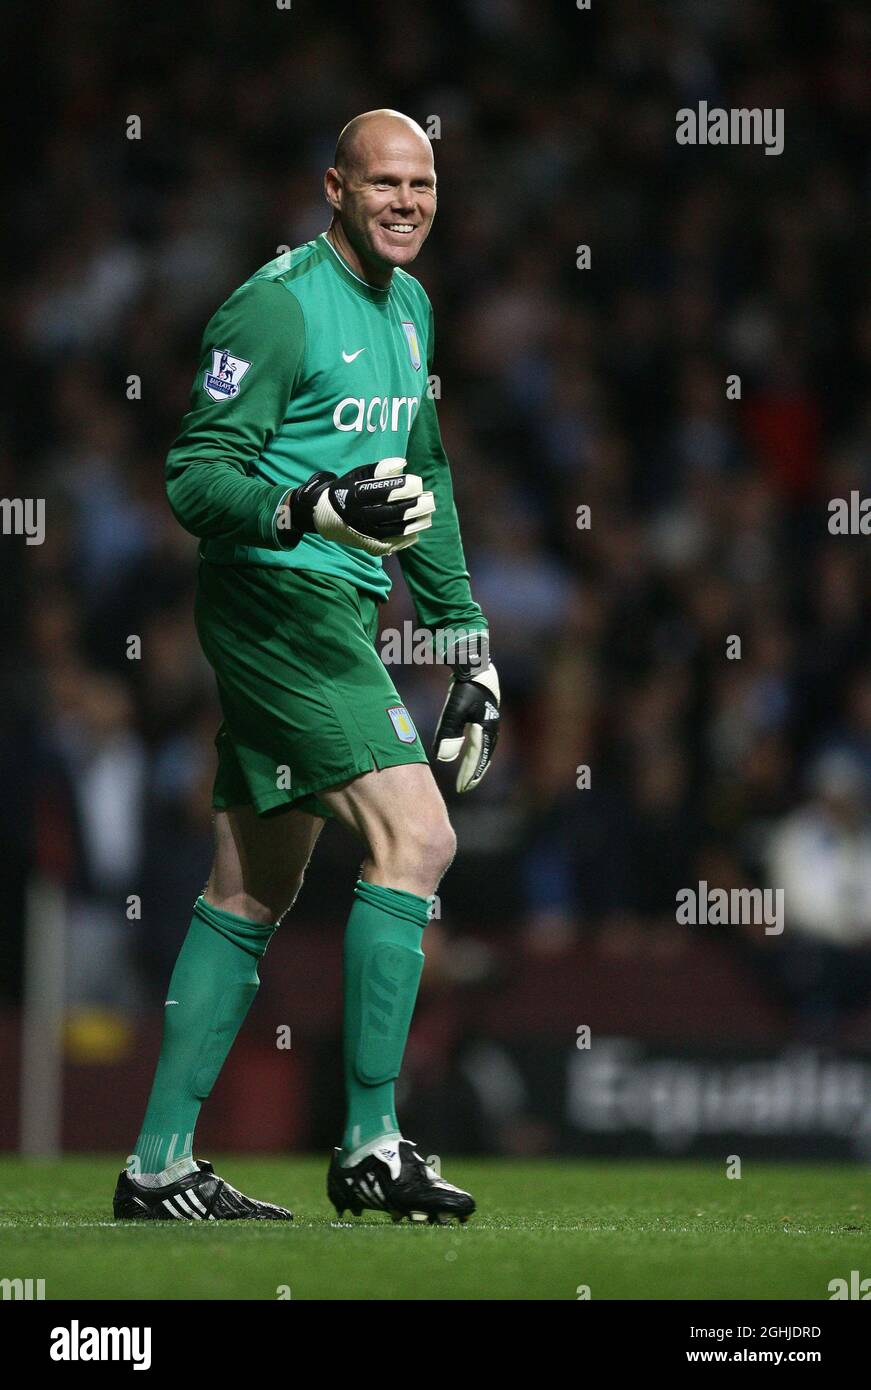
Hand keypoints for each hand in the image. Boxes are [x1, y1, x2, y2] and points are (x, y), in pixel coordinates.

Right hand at [285, 457, 433, 555]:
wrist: (324, 516)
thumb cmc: (346, 490)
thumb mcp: (357, 475)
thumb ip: (379, 468)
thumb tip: (403, 463)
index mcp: (355, 496)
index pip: (384, 491)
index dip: (405, 487)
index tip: (418, 482)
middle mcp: (359, 516)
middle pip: (394, 513)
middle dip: (416, 506)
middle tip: (430, 499)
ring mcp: (364, 533)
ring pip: (396, 530)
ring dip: (416, 523)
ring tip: (428, 514)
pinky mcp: (368, 546)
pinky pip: (392, 544)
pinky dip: (407, 538)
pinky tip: (417, 530)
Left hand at [433, 661, 499, 792]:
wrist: (475, 665)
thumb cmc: (465, 688)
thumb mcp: (454, 711)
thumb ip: (449, 734)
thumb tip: (444, 759)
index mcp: (486, 730)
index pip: (477, 759)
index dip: (469, 775)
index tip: (461, 789)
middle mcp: (491, 728)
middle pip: (484, 756)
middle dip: (475, 772)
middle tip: (465, 786)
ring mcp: (490, 720)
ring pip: (485, 748)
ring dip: (477, 762)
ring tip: (469, 774)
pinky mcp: (485, 714)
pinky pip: (482, 739)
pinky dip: (477, 750)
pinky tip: (470, 751)